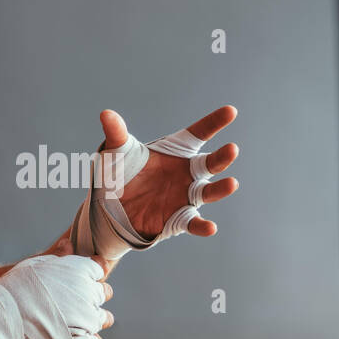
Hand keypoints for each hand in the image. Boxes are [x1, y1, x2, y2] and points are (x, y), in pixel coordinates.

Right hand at [0, 253, 114, 338]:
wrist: (2, 317)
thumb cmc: (15, 288)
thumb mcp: (35, 265)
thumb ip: (57, 256)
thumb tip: (68, 243)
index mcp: (81, 271)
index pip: (98, 270)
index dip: (88, 275)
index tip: (77, 281)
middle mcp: (89, 294)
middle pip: (104, 293)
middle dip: (92, 296)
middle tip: (75, 302)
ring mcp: (87, 320)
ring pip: (104, 319)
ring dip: (94, 319)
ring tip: (77, 322)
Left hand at [96, 105, 239, 237]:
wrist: (110, 207)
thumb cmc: (121, 173)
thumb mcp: (117, 151)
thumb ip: (116, 133)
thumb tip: (106, 114)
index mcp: (177, 151)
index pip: (199, 134)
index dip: (214, 122)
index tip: (230, 111)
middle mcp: (187, 173)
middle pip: (210, 163)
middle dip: (223, 157)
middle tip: (232, 149)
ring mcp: (185, 196)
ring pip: (208, 192)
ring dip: (220, 189)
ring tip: (232, 183)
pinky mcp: (178, 218)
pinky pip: (193, 222)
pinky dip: (202, 226)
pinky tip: (211, 227)